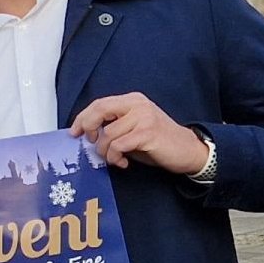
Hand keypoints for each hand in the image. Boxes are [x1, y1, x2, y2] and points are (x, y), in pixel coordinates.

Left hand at [70, 93, 208, 175]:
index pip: (99, 103)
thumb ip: (114, 125)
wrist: (188, 150)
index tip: (74, 132)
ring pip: (107, 134)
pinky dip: (116, 157)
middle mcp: (138, 105)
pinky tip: (124, 163)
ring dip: (106, 152)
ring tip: (116, 159)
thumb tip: (86, 133)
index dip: (83, 118)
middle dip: (88, 128)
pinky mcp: (148, 133)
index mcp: (133, 100)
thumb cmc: (158, 142)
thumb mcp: (133, 128)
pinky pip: (118, 146)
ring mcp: (143, 117)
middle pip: (99, 111)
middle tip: (91, 144)